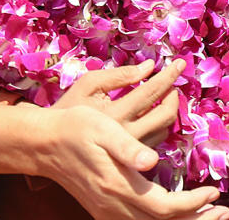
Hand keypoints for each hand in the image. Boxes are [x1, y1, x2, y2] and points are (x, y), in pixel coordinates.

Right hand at [37, 61, 228, 219]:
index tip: (214, 191)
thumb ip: (129, 148)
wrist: (45, 143)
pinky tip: (181, 212)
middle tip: (226, 210)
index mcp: (119, 185)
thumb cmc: (78, 129)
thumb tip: (151, 160)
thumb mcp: (104, 129)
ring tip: (212, 213)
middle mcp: (114, 205)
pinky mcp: (105, 209)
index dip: (193, 203)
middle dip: (198, 219)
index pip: (164, 207)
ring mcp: (108, 211)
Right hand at [53, 59, 182, 146]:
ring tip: (164, 98)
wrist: (48, 146)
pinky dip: (159, 128)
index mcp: (113, 116)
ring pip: (164, 132)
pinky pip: (154, 145)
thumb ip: (119, 75)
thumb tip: (148, 66)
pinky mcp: (129, 164)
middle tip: (172, 85)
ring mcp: (128, 155)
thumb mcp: (88, 85)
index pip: (152, 92)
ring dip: (169, 112)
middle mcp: (125, 138)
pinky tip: (152, 118)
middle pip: (166, 115)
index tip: (180, 63)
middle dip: (174, 95)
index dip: (169, 75)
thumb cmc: (68, 111)